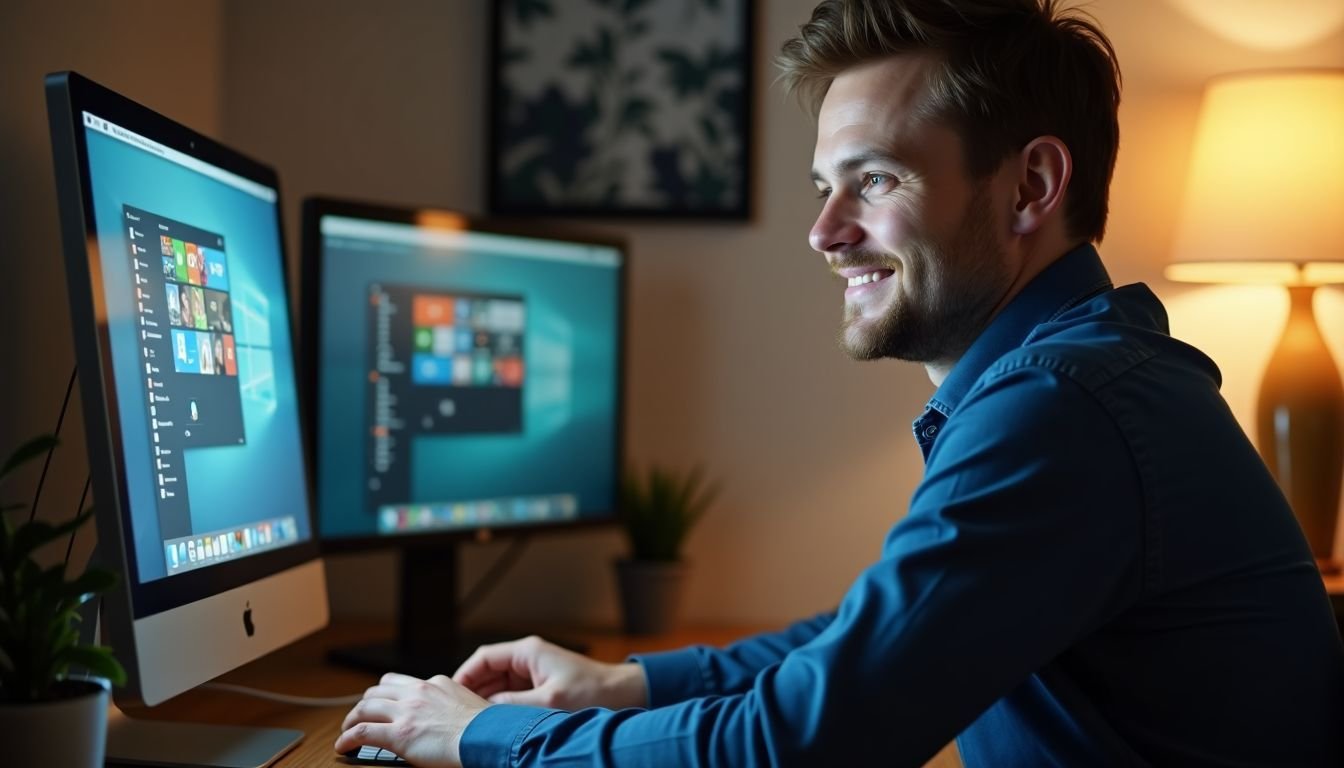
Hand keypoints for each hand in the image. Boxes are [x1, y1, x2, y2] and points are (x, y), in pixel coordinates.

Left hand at [335, 672, 489, 767]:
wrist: (487, 737)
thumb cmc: (486, 727)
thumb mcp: (470, 704)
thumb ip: (454, 703)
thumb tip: (453, 715)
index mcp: (436, 684)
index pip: (401, 682)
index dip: (387, 693)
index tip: (384, 702)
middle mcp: (418, 692)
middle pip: (378, 690)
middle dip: (366, 703)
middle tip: (361, 715)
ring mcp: (406, 711)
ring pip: (365, 707)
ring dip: (352, 719)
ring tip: (347, 729)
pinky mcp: (398, 733)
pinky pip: (362, 732)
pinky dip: (347, 739)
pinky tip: (343, 746)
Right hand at [453, 635, 646, 710]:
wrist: (624, 694)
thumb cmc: (593, 692)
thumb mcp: (549, 701)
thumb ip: (513, 705)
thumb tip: (482, 712)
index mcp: (528, 652)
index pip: (483, 658)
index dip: (464, 676)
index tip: (450, 696)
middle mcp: (528, 658)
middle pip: (488, 672)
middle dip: (472, 692)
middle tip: (457, 715)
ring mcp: (534, 672)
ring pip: (498, 685)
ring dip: (486, 702)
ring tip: (472, 721)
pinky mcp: (540, 685)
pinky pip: (511, 694)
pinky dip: (501, 707)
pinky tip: (495, 723)